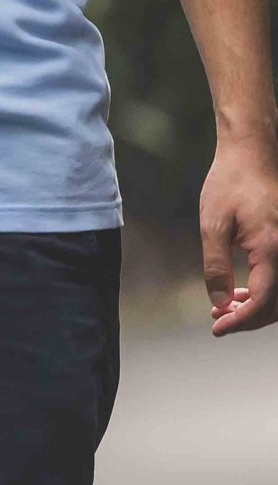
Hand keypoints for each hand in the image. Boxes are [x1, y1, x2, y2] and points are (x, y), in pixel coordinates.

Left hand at [201, 130, 277, 335]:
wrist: (251, 155)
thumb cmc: (229, 183)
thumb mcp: (212, 224)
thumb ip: (216, 266)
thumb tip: (220, 303)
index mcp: (274, 248)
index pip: (264, 301)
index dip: (241, 321)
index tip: (217, 329)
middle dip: (249, 319)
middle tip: (218, 322)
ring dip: (258, 308)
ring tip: (224, 309)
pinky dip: (266, 292)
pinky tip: (241, 293)